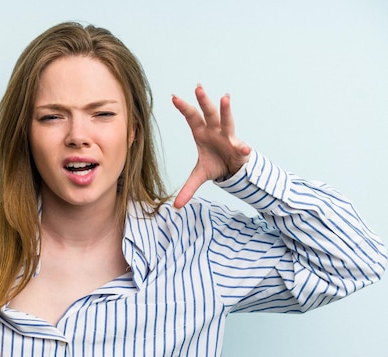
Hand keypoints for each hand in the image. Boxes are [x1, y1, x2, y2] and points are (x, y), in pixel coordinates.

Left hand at [171, 85, 250, 207]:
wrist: (234, 169)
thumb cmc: (215, 164)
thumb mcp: (199, 176)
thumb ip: (188, 188)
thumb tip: (176, 206)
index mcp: (201, 132)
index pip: (191, 117)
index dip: (183, 108)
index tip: (174, 97)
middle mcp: (214, 130)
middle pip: (208, 113)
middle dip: (203, 101)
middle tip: (197, 88)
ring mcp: (228, 136)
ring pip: (227, 121)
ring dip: (226, 111)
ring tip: (225, 98)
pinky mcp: (239, 146)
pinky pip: (241, 147)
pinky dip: (242, 148)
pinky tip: (245, 150)